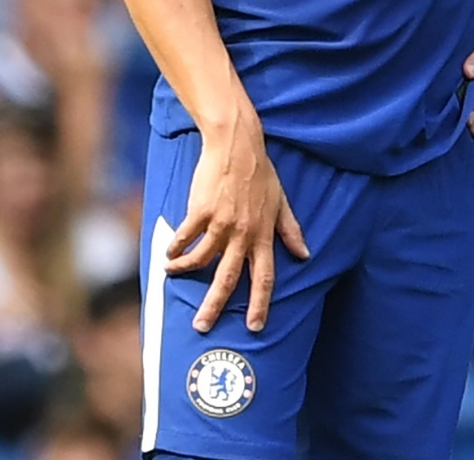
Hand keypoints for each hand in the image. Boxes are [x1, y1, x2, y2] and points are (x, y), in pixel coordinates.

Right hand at [167, 111, 308, 332]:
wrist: (238, 145)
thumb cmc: (261, 172)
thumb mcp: (281, 201)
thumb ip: (290, 230)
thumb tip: (304, 254)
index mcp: (263, 235)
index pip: (265, 277)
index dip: (261, 304)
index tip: (255, 327)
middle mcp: (243, 234)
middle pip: (228, 279)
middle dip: (214, 306)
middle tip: (202, 326)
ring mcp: (221, 223)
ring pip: (200, 260)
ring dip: (184, 271)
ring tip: (172, 274)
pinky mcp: (201, 211)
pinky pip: (185, 237)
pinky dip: (175, 248)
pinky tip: (168, 254)